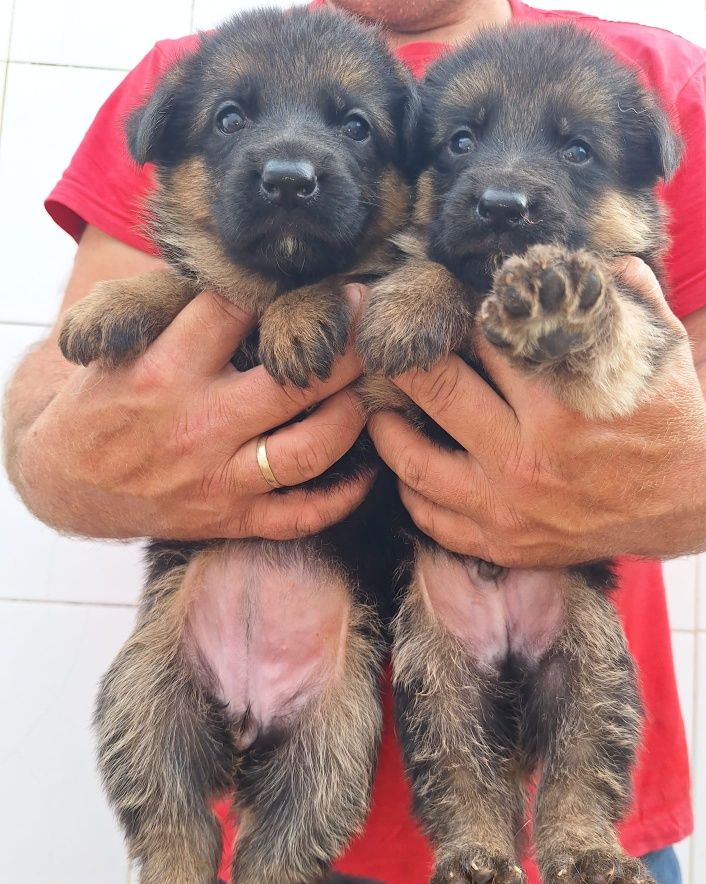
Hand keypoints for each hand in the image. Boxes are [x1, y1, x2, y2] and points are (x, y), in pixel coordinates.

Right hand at [15, 286, 372, 540]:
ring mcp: (218, 477)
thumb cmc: (101, 403)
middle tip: (366, 320)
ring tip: (363, 389)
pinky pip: (302, 515)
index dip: (279, 290)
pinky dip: (343, 496)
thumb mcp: (118, 346)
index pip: (236, 314)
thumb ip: (170, 309)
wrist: (66, 482)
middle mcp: (198, 424)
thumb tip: (237, 269)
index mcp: (164, 370)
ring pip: (310, 449)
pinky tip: (367, 468)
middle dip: (343, 347)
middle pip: (293, 382)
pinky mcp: (231, 519)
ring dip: (350, 415)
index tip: (316, 279)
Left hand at [367, 259, 705, 566]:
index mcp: (563, 406)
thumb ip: (627, 296)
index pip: (489, 344)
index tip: (448, 306)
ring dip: (387, 429)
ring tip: (377, 406)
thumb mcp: (662, 349)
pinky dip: (411, 493)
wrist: (688, 501)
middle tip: (388, 343)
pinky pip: (435, 521)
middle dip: (407, 360)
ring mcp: (510, 509)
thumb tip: (591, 259)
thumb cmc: (669, 419)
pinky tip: (404, 469)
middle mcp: (527, 460)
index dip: (465, 317)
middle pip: (439, 392)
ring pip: (416, 465)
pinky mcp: (504, 544)